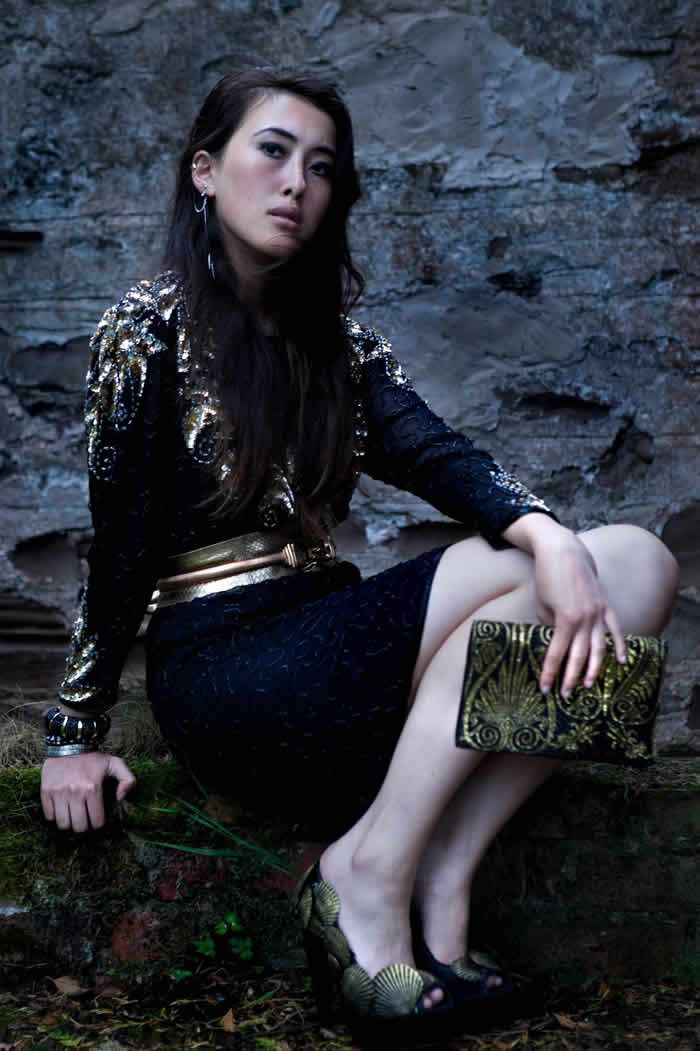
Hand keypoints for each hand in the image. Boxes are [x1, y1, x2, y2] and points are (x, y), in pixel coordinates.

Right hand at [41, 752, 136, 832]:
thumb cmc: (93, 757)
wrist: (69, 742)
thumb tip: (121, 798)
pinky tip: (61, 809)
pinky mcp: (46, 792)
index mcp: (93, 788)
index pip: (96, 821)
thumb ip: (128, 779)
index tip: (97, 819)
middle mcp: (75, 793)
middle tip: (85, 819)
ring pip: (63, 824)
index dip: (98, 823)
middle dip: (84, 826)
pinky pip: (49, 816)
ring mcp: (59, 793)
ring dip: (69, 823)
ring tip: (72, 815)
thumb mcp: (115, 764)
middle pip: (79, 827)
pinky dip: (55, 816)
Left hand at [532, 530, 625, 695]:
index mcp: (565, 620)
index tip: (544, 688)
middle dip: (571, 677)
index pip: (557, 653)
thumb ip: (551, 625)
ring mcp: (598, 612)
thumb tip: (557, 642)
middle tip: (565, 695)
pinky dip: (620, 646)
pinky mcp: (606, 605)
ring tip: (588, 686)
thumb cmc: (547, 578)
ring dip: (593, 669)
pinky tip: (621, 662)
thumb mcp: (542, 605)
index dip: (550, 672)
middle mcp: (585, 619)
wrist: (563, 551)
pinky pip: (616, 630)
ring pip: (599, 648)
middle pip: (579, 656)